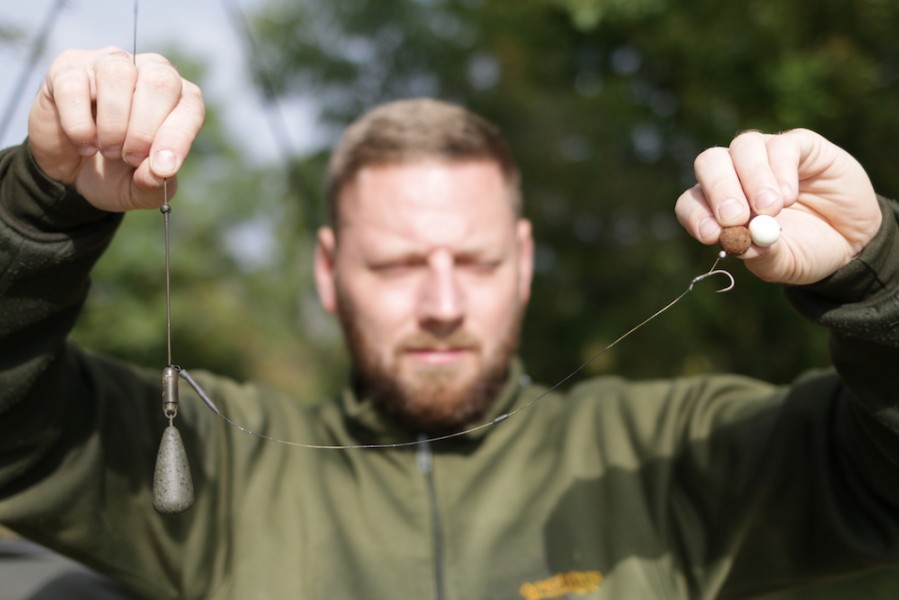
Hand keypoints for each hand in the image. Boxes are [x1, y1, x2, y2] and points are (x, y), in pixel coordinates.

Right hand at [27, 47, 204, 211]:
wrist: (69, 173)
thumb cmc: (116, 172)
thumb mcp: (140, 189)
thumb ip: (155, 183)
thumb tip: (158, 171)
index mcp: (177, 97)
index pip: (190, 104)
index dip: (178, 137)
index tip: (162, 168)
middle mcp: (147, 71)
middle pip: (160, 81)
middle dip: (146, 129)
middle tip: (130, 158)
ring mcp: (107, 64)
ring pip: (118, 73)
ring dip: (113, 123)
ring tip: (108, 150)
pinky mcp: (67, 68)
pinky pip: (74, 86)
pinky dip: (79, 123)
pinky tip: (83, 143)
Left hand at [675, 129, 881, 284]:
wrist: (853, 240)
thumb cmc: (807, 251)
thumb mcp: (785, 263)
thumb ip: (763, 255)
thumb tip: (741, 243)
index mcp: (719, 207)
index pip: (692, 202)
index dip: (695, 214)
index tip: (711, 234)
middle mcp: (736, 174)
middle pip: (710, 163)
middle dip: (719, 189)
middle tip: (735, 217)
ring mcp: (765, 155)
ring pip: (744, 147)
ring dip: (753, 179)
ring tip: (771, 209)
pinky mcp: (799, 145)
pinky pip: (781, 145)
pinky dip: (781, 170)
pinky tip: (789, 196)